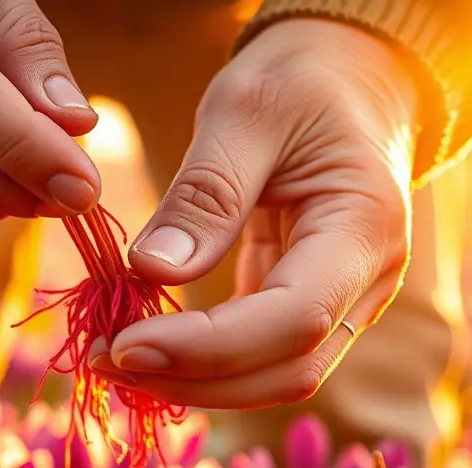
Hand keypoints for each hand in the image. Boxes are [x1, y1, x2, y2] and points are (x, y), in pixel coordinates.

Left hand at [93, 19, 417, 408]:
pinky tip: (144, 350)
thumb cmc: (301, 81)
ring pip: (275, 380)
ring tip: (114, 362)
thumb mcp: (246, 111)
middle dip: (193, 379)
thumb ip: (205, 194)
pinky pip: (260, 360)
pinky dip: (203, 367)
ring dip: (194, 384)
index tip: (126, 345)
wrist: (346, 79)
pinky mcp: (308, 310)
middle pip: (289, 371)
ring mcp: (345, 303)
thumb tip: (151, 272)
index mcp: (365, 228)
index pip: (295, 319)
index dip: (209, 348)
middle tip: (103, 360)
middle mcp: (368, 282)